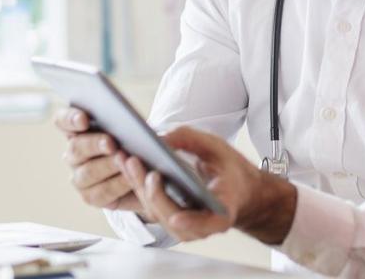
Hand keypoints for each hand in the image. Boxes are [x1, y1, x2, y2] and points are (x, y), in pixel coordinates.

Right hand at [53, 107, 142, 214]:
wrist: (151, 171)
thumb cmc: (142, 142)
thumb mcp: (142, 128)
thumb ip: (142, 126)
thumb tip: (157, 135)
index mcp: (78, 129)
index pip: (63, 120)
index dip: (70, 118)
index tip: (84, 119)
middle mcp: (75, 153)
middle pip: (75, 148)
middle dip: (94, 144)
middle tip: (111, 143)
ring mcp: (80, 176)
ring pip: (86, 173)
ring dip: (106, 166)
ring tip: (125, 161)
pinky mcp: (92, 196)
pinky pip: (100, 193)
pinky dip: (116, 185)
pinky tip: (130, 179)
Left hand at [118, 126, 297, 244]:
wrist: (238, 191)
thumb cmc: (230, 171)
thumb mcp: (219, 149)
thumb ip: (192, 140)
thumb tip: (160, 139)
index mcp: (222, 212)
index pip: (208, 223)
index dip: (192, 221)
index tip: (177, 216)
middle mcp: (201, 227)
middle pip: (172, 216)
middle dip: (152, 191)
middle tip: (137, 164)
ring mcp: (183, 226)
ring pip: (156, 213)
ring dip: (138, 187)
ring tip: (126, 160)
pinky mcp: (168, 219)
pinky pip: (151, 207)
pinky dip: (137, 187)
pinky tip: (126, 166)